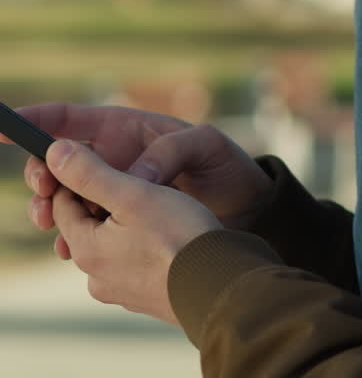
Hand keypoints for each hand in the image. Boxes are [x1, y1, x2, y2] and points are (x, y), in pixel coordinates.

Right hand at [20, 103, 271, 253]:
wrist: (244, 207)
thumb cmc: (225, 164)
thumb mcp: (205, 145)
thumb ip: (170, 153)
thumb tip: (136, 177)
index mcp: (125, 128)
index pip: (71, 118)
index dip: (37, 119)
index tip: (6, 124)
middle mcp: (113, 158)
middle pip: (57, 162)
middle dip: (40, 175)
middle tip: (44, 194)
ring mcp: (113, 191)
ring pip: (65, 199)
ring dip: (50, 210)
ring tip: (53, 225)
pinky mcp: (120, 221)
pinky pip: (84, 229)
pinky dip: (70, 237)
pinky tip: (68, 248)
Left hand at [45, 139, 220, 323]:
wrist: (221, 287)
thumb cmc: (180, 236)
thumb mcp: (133, 194)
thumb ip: (90, 173)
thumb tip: (53, 152)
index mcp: (86, 250)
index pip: (61, 202)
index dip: (75, 174)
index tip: (97, 155)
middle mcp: (96, 277)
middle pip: (87, 223)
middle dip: (104, 198)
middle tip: (135, 178)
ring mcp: (121, 291)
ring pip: (112, 242)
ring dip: (126, 221)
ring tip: (157, 203)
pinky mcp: (145, 297)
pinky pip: (134, 262)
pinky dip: (144, 244)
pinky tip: (168, 233)